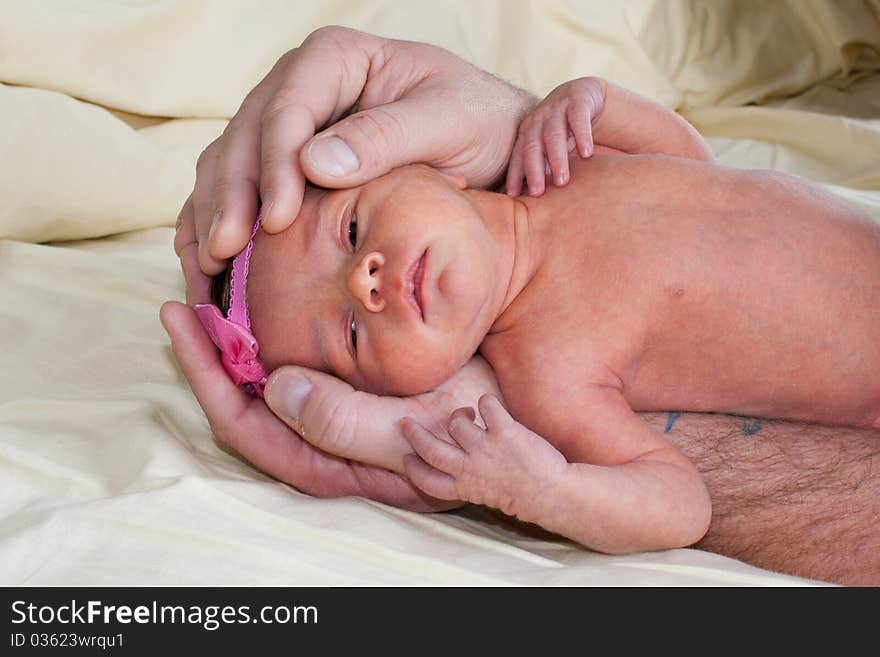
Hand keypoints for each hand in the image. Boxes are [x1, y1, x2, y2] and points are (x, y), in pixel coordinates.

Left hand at [160, 300, 503, 509]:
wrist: (519, 427)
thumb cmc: (474, 432)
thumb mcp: (414, 431)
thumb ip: (344, 423)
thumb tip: (273, 390)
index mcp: (326, 461)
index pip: (242, 423)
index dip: (205, 373)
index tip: (182, 317)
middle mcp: (323, 443)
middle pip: (244, 401)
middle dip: (211, 353)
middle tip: (188, 295)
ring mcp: (338, 418)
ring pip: (269, 383)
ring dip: (239, 342)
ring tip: (217, 291)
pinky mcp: (355, 392)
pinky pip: (302, 365)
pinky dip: (278, 334)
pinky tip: (274, 299)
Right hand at [183, 25, 535, 285]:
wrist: (492, 141)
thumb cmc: (477, 123)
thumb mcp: (447, 123)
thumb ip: (385, 138)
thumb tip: (312, 164)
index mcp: (335, 59)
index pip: (287, 111)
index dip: (273, 168)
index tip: (278, 223)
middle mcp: (298, 86)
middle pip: (244, 139)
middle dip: (231, 198)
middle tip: (222, 254)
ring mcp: (285, 125)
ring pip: (228, 165)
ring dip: (213, 216)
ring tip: (206, 269)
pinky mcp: (283, 164)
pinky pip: (239, 190)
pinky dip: (217, 225)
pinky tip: (208, 266)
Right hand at [401, 394, 567, 520]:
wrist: (552, 494)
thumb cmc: (522, 494)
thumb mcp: (486, 494)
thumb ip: (468, 479)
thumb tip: (456, 461)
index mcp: (464, 487)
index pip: (427, 480)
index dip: (413, 468)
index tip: (406, 458)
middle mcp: (470, 468)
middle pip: (430, 449)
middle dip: (414, 434)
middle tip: (406, 422)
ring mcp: (486, 449)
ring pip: (456, 423)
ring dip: (459, 414)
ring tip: (469, 415)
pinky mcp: (505, 432)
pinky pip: (486, 405)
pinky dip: (486, 403)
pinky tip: (491, 408)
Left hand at [505, 77, 606, 196]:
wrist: (581, 95)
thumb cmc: (561, 132)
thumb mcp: (547, 149)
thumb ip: (539, 169)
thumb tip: (524, 206)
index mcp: (526, 134)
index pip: (517, 157)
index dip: (514, 176)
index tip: (512, 197)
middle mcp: (537, 121)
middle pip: (532, 147)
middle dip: (533, 171)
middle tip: (537, 193)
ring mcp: (557, 109)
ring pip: (554, 135)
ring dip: (557, 159)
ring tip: (562, 181)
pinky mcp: (578, 102)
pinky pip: (579, 119)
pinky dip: (582, 136)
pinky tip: (587, 154)